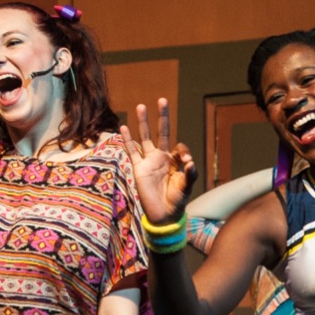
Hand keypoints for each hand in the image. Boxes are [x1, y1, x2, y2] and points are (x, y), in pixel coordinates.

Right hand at [126, 98, 197, 223]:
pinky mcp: (138, 168)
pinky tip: (124, 126)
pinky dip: (127, 139)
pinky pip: (132, 150)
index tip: (186, 160)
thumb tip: (190, 161)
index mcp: (175, 161)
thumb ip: (190, 174)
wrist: (163, 214)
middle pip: (161, 132)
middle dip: (162, 117)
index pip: (179, 145)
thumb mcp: (187, 186)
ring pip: (145, 137)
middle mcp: (161, 157)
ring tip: (141, 106)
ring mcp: (149, 161)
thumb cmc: (177, 201)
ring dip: (143, 122)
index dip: (183, 150)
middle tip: (162, 100)